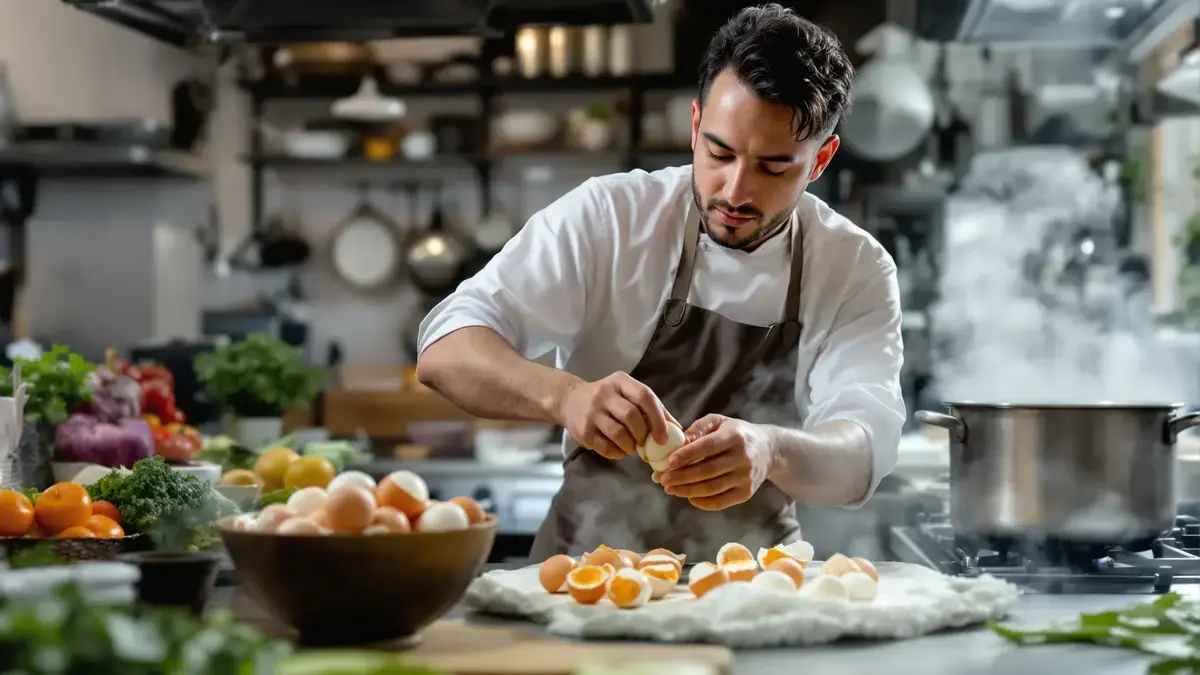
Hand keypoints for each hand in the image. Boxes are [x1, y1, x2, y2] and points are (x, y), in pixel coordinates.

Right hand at [556, 372, 676, 460]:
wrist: (569, 400)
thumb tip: (679, 430)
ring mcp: (591, 412)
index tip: (664, 438)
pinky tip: (619, 449)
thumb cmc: (608, 399)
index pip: (644, 396)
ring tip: (632, 446)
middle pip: (632, 416)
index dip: (658, 419)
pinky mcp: (583, 430)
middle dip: (643, 434)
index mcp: (620, 381)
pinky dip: (617, 452)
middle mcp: (604, 393)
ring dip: (630, 445)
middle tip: (645, 443)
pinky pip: (606, 447)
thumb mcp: (628, 394)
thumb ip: (653, 408)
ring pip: (618, 434)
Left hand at [654, 414, 774, 509]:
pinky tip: (688, 496)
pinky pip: (720, 501)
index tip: (667, 462)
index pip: (707, 447)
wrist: (768, 450)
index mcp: (735, 437)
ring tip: (670, 489)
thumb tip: (678, 442)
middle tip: (662, 479)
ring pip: (711, 488)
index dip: (686, 455)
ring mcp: (746, 477)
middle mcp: (743, 458)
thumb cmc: (736, 433)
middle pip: (707, 471)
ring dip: (687, 491)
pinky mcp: (746, 493)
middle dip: (681, 477)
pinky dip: (701, 502)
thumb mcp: (719, 422)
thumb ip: (698, 428)